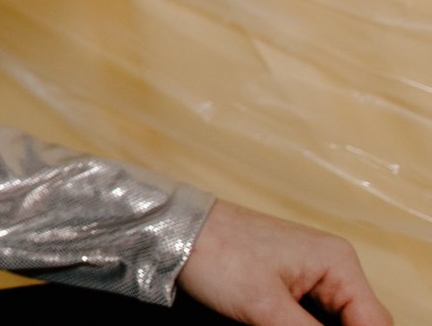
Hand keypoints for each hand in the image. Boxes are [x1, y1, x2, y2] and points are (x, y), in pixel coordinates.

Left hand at [179, 200, 390, 325]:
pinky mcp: (288, 279)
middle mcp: (332, 265)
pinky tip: (279, 325)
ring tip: (275, 324)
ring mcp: (310, 271)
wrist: (170, 228)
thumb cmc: (215, 254)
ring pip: (335, 321)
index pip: (374, 323)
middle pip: (358, 322)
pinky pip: (312, 313)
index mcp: (338, 264)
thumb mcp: (266, 308)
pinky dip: (303, 325)